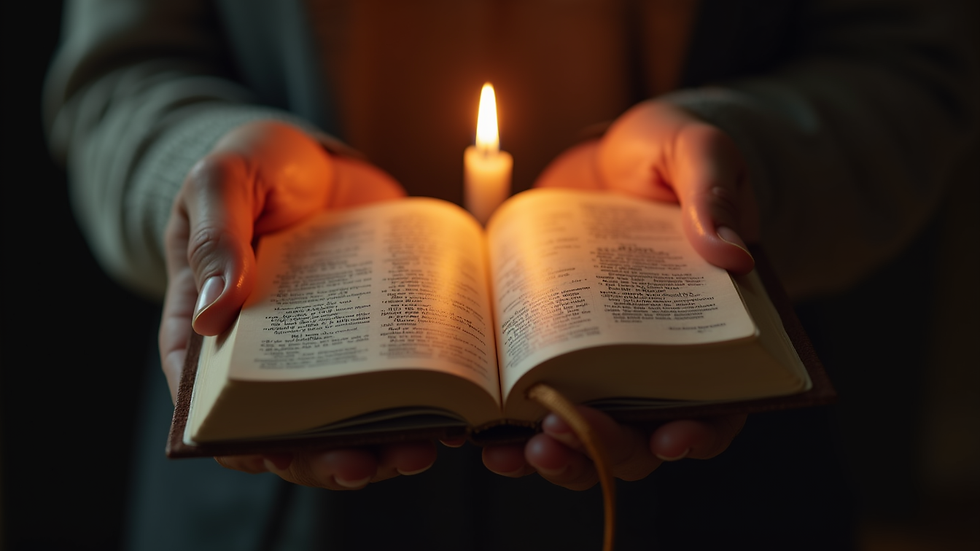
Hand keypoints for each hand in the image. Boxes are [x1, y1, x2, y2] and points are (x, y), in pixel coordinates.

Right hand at [159, 120, 434, 488]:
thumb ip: (216, 240)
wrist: (314, 156)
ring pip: (348, 419)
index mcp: (209, 335)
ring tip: (422, 445)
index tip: (281, 458)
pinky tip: (454, 409)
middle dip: (329, 457)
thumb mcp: (221, 183)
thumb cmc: (251, 165)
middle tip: (370, 460)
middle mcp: (267, 358)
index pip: (216, 409)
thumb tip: (212, 314)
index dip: (245, 444)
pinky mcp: (372, 337)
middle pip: (289, 431)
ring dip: (383, 443)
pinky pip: (393, 381)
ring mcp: (324, 353)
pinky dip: (421, 402)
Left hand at [489, 101, 755, 488]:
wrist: (613, 156)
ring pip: (583, 434)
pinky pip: (531, 400)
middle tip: (558, 437)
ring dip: (550, 454)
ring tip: (507, 450)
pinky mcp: (552, 348)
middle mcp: (658, 362)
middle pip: (641, 435)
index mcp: (713, 331)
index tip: (668, 439)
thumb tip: (731, 253)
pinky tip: (468, 429)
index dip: (699, 433)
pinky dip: (503, 425)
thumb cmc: (669, 157)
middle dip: (601, 449)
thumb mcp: (698, 153)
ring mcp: (601, 362)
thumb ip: (713, 194)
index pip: (720, 403)